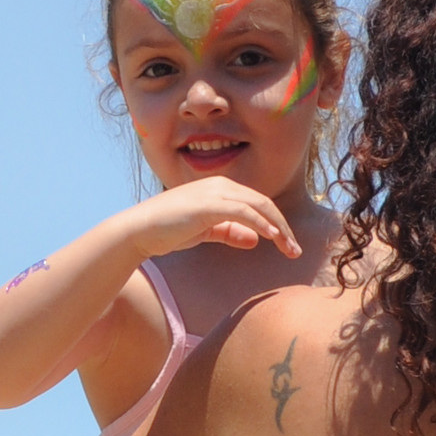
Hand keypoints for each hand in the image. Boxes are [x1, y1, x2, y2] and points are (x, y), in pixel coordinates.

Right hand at [129, 177, 302, 259]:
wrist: (140, 230)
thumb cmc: (169, 230)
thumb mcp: (206, 231)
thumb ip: (230, 232)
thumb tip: (255, 239)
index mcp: (221, 188)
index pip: (258, 203)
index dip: (277, 223)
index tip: (288, 244)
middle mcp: (221, 185)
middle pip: (264, 203)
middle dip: (283, 227)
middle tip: (295, 249)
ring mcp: (214, 192)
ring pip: (258, 206)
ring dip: (278, 228)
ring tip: (290, 248)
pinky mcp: (208, 204)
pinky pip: (243, 212)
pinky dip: (261, 224)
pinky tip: (272, 238)